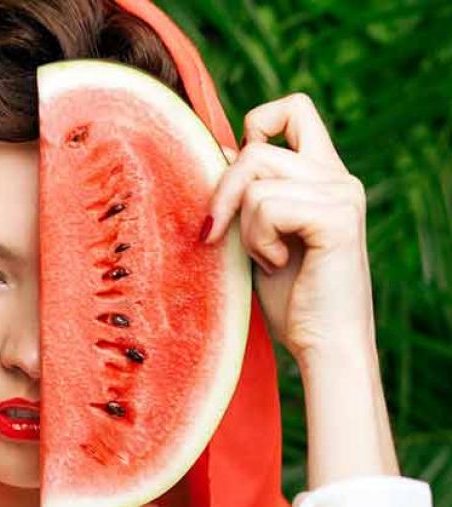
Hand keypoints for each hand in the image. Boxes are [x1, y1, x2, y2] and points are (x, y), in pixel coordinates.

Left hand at [204, 93, 375, 364]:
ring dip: (244, 227)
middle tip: (216, 235)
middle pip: (255, 146)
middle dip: (223, 192)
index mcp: (321, 175)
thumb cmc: (290, 299)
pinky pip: (267, 206)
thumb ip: (246, 194)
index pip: (294, 110)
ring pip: (255, 178)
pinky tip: (278, 265)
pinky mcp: (337, 215)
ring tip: (266, 258)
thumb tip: (217, 149)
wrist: (321, 346)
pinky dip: (258, 240)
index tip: (232, 172)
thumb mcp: (256, 236)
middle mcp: (337, 175)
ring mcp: (341, 192)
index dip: (255, 125)